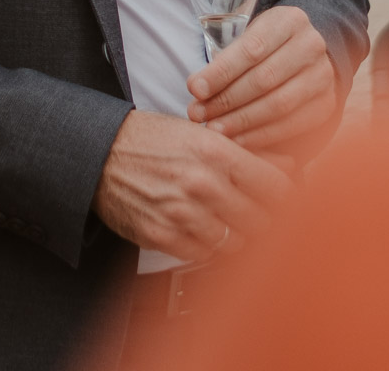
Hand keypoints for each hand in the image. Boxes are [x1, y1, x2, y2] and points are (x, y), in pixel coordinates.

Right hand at [92, 110, 291, 261]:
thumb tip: (289, 165)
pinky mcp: (161, 234)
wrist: (99, 152)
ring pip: (234, 242)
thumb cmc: (151, 139)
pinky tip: (202, 231)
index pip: (275, 187)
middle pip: (260, 220)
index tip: (287, 202)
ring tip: (228, 224)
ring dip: (235, 236)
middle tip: (258, 216)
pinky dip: (206, 247)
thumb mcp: (200, 134)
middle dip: (263, 220)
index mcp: (216, 152)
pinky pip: (202, 254)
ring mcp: (181, 212)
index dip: (287, 198)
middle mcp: (202, 183)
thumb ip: (247, 152)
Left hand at [186, 5, 338, 162]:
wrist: (306, 55)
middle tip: (198, 114)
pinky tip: (237, 140)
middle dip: (226, 99)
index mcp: (290, 20)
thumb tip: (196, 89)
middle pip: (264, 78)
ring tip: (214, 129)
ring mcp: (323, 76)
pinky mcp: (326, 104)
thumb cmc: (267, 46)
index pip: (252, 48)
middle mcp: (312, 46)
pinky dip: (261, 136)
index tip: (194, 89)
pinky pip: (291, 125)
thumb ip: (225, 60)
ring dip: (241, 121)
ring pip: (278, 104)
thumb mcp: (249, 37)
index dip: (221, 71)